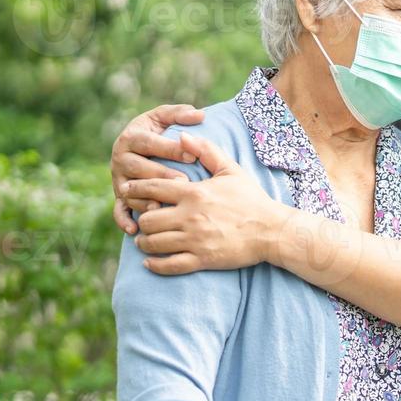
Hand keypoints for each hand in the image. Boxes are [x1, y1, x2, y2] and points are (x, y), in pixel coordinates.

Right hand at [111, 104, 204, 234]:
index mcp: (131, 137)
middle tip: (183, 181)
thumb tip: (199, 114)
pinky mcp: (119, 197)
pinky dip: (124, 221)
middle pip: (137, 168)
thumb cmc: (159, 132)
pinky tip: (136, 230)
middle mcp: (120, 159)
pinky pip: (118, 210)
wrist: (142, 149)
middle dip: (160, 174)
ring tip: (163, 207)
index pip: (148, 142)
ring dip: (144, 199)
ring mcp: (119, 180)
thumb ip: (180, 114)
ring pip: (129, 191)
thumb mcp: (166, 119)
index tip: (192, 155)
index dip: (169, 148)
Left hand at [124, 133, 280, 274]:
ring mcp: (195, 240)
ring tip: (145, 241)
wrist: (273, 231)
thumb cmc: (252, 199)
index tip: (128, 191)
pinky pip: (169, 265)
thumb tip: (182, 136)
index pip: (152, 189)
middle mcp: (190, 217)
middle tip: (143, 222)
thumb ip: (206, 150)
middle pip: (147, 220)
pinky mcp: (202, 259)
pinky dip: (155, 265)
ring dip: (145, 243)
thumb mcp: (231, 170)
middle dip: (141, 221)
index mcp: (194, 193)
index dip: (135, 189)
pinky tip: (150, 262)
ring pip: (153, 243)